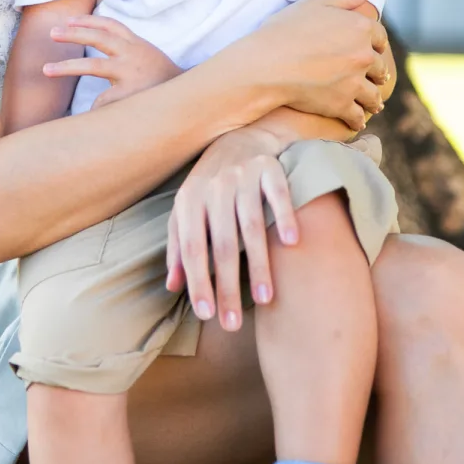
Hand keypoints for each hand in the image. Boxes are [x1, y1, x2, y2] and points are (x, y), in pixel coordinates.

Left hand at [42, 14, 181, 107]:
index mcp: (137, 44)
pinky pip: (102, 100)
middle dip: (72, 34)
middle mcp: (132, 53)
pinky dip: (93, 107)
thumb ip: (128, 50)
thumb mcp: (149, 57)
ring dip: (66, 66)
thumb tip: (101, 43)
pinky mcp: (131, 94)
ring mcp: (131, 73)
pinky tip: (89, 115)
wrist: (193, 100)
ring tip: (45, 69)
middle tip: (51, 33)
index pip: (110, 25)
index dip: (88, 20)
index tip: (68, 21)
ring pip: (93, 65)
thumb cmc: (164, 80)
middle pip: (97, 37)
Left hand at [166, 126, 299, 331]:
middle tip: (233, 323)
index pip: (192, 248)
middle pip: (222, 244)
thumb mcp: (186, 213)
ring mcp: (243, 175)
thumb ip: (178, 248)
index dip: (198, 281)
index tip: (207, 315)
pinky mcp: (269, 167)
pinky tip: (291, 244)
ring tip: (264, 300)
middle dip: (227, 286)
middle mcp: (215, 187)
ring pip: (251, 225)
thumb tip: (172, 287)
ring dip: (258, 264)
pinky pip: (279, 194)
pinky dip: (285, 216)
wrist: (237, 140)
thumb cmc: (209, 189)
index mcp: (189, 200)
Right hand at [231, 0, 387, 129]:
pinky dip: (357, 118)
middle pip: (381, 68)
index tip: (373, 49)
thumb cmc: (286, 30)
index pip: (380, 37)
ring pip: (373, 96)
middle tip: (374, 78)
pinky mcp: (341, 105)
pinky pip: (358, 116)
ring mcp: (354, 83)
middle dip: (377, 73)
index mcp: (361, 28)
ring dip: (372, 99)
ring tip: (370, 103)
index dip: (376, 43)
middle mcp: (363, 56)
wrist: (265, 65)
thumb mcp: (317, 2)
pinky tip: (354, 118)